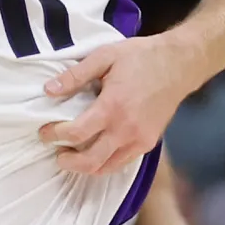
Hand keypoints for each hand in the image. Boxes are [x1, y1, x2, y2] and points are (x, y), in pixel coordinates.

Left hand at [39, 35, 197, 175]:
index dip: (55, 135)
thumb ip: (75, 75)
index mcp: (113, 107)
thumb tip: (48, 90)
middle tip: (57, 153)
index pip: (76, 133)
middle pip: (90, 161)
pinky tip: (96, 152)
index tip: (45, 132)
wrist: (179, 64)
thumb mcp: (105, 56)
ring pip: (107, 167)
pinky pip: (122, 162)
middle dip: (68, 161)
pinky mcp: (149, 143)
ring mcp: (140, 139)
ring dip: (86, 166)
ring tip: (73, 156)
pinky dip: (105, 163)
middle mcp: (126, 129)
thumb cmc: (141, 57)